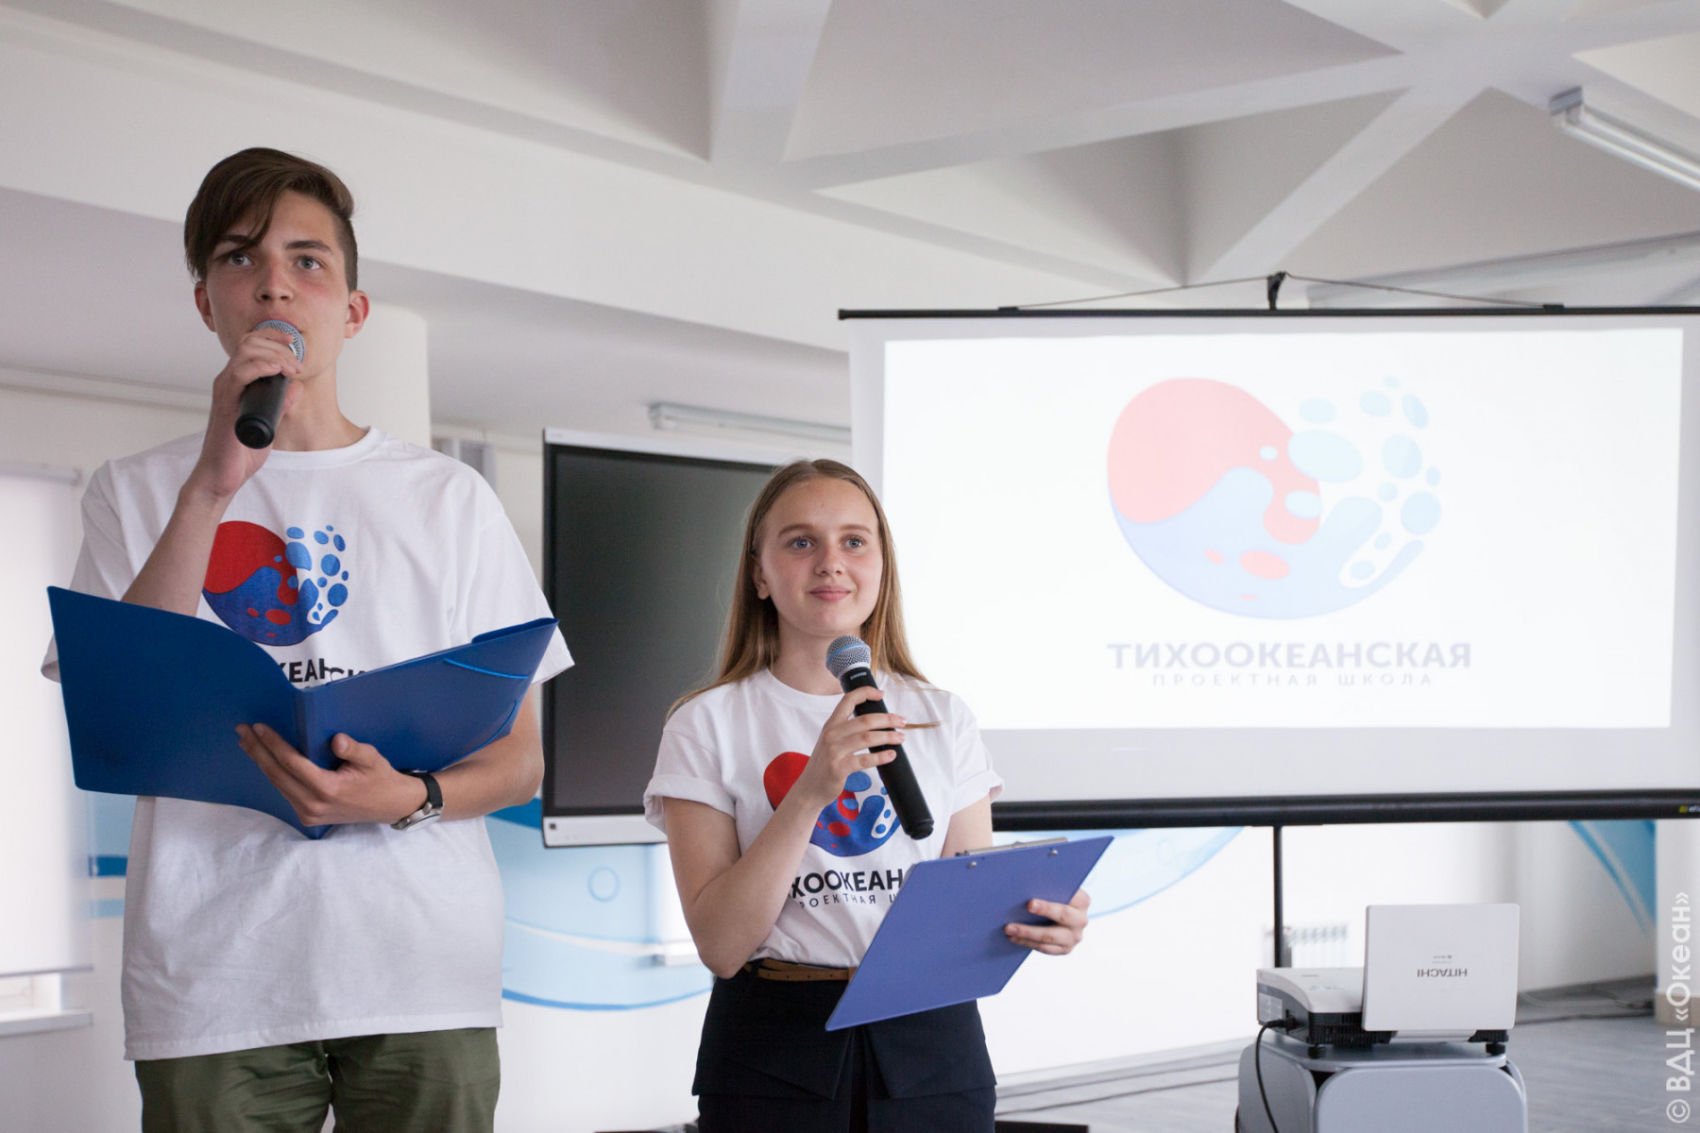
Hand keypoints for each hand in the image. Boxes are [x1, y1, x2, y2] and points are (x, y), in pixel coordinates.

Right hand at [188, 325, 304, 499]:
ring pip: (245, 353)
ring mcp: (225, 391)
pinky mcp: (224, 404)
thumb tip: (297, 388)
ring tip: (292, 368)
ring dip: (275, 354)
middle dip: (279, 346)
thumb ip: (281, 404)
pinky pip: (238, 374)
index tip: (293, 343)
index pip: (251, 345)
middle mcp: (229, 382)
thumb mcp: (270, 422)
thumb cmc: (241, 452)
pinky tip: (276, 369)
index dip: (272, 337)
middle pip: (250, 343)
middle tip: (297, 364)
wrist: (222, 475)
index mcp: (238, 382)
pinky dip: (259, 366)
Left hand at [235, 724, 422, 826]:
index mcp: (328, 789)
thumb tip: (335, 739)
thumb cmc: (381, 778)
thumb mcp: (373, 759)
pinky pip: (285, 791)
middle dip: (257, 751)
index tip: (258, 727)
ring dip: (261, 762)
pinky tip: (264, 760)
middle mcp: (313, 804)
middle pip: (277, 774)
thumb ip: (354, 749)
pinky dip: (273, 773)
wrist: (390, 806)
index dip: (273, 744)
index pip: (292, 763)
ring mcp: (308, 813)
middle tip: (241, 731)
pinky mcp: (308, 816)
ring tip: (247, 742)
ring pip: (277, 784)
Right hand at [792, 685, 903, 811]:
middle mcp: (831, 734)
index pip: (848, 700)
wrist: (809, 788)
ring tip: (900, 738)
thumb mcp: (830, 741)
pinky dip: (881, 757)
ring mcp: (834, 751)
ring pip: (867, 738)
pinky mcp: (838, 768)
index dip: (866, 693)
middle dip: (887, 719)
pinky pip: (865, 760)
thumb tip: (875, 722)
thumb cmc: (824, 764)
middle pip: (865, 720)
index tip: (881, 694)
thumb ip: (846, 730)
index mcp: (830, 724)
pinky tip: (891, 755)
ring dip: (888, 736)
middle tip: (902, 721)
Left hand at [1005, 888, 1090, 955]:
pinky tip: (1014, 937)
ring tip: (1009, 928)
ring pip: (1050, 936)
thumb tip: (1024, 881)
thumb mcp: (1055, 887)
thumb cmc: (1052, 895)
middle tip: (1021, 912)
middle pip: (1063, 916)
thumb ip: (1047, 884)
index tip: (1030, 903)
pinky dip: (1028, 943)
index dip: (1051, 901)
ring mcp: (1074, 937)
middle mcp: (1081, 920)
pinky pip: (1045, 948)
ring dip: (1027, 933)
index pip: (1070, 898)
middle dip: (1042, 913)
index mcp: (1082, 901)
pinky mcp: (1065, 949)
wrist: (1059, 915)